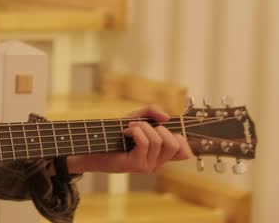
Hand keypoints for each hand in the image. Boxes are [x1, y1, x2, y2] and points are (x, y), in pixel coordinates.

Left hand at [66, 105, 191, 174]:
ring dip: (142, 127)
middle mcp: (157, 162)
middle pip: (174, 144)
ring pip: (158, 141)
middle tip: (142, 126)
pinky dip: (136, 131)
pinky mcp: (136, 164)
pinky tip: (126, 132)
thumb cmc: (115, 134)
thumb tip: (167, 117)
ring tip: (130, 127)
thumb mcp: (136, 118)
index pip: (185, 153)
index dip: (182, 139)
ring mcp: (148, 165)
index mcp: (161, 154)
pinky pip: (145, 143)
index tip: (165, 127)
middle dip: (159, 128)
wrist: (94, 146)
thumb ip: (151, 112)